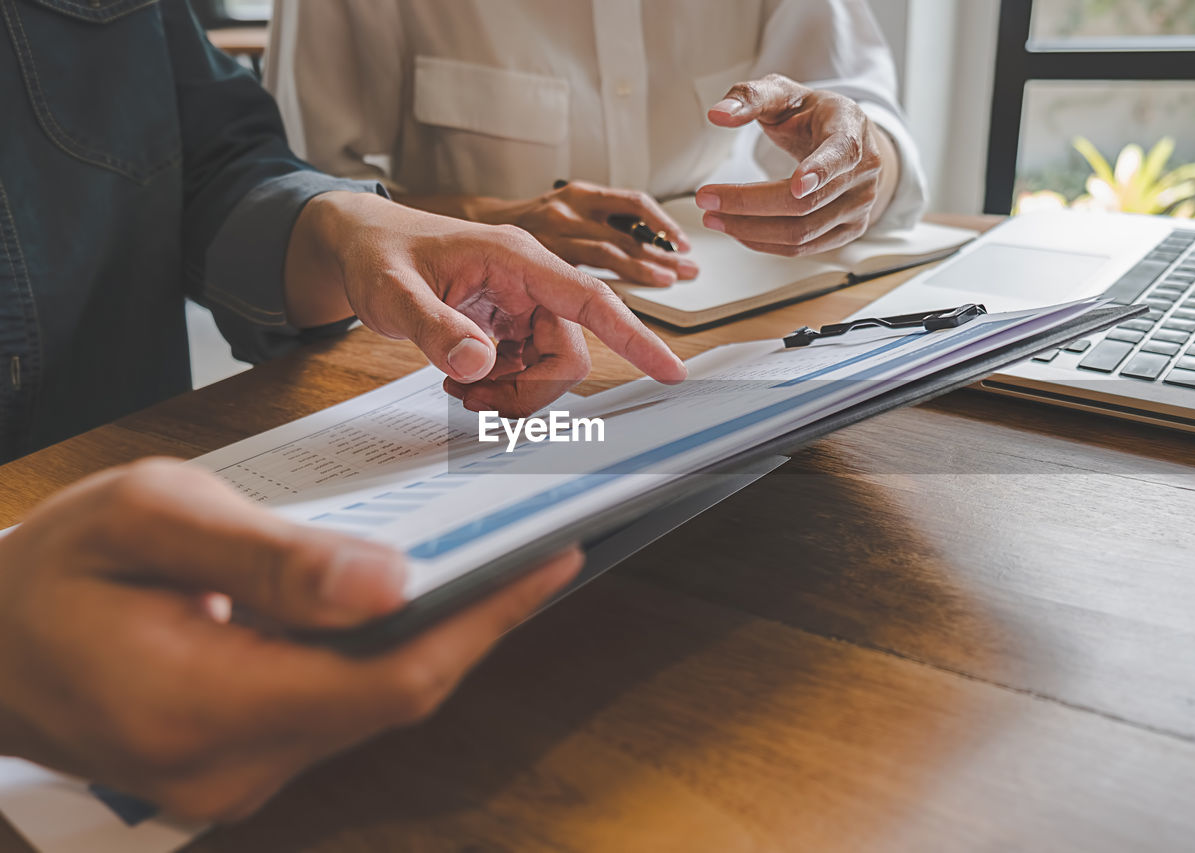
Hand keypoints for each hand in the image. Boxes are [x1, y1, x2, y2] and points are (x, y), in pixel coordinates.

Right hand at [0, 459, 580, 820]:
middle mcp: (228, 769)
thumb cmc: (52, 569)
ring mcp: (233, 781)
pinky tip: (407, 602)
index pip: (388, 680)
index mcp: (199, 705)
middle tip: (535, 547)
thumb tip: (392, 584)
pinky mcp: (238, 768)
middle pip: (394, 697)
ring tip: (488, 563)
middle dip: (474, 623)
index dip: (483, 622)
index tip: (550, 561)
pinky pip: (336, 710)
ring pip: (370, 706)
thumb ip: (269, 559)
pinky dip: (380, 656)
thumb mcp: (148, 519)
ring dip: (432, 636)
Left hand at [284, 192, 686, 416]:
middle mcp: (529, 282)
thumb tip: (476, 365)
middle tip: (473, 399)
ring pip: (549, 368)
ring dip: (512, 392)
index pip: (592, 300)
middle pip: (569, 354)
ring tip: (459, 388)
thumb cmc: (378, 254)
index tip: (670, 371)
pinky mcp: (510, 325)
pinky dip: (500, 387)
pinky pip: (527, 369)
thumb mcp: (392, 292)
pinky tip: (463, 379)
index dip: (635, 337)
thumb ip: (433, 328)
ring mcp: (521, 305)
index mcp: (517, 260)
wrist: (362, 245)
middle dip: (530, 390)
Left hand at [696, 74, 900, 255]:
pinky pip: (803, 247)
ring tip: (713, 217)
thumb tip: (718, 114)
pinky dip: (764, 242)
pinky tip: (737, 230)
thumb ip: (750, 97)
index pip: (842, 153)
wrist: (848, 141)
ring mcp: (860, 206)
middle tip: (707, 199)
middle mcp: (863, 172)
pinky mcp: (849, 230)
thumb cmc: (813, 116)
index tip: (797, 184)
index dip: (820, 170)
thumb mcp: (784, 94)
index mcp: (851, 129)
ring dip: (749, 230)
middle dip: (748, 204)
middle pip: (804, 202)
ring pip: (801, 232)